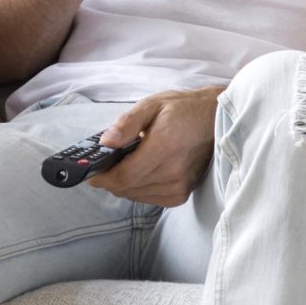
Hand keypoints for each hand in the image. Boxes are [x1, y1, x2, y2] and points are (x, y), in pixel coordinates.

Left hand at [90, 87, 219, 207]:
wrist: (215, 119)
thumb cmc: (183, 110)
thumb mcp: (151, 105)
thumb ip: (127, 124)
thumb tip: (106, 142)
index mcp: (164, 148)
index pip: (124, 176)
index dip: (103, 177)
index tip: (90, 173)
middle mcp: (173, 172)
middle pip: (127, 188)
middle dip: (110, 179)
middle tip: (105, 165)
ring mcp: (179, 186)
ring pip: (136, 195)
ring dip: (124, 184)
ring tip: (125, 165)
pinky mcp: (181, 194)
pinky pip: (149, 199)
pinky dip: (138, 189)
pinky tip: (140, 173)